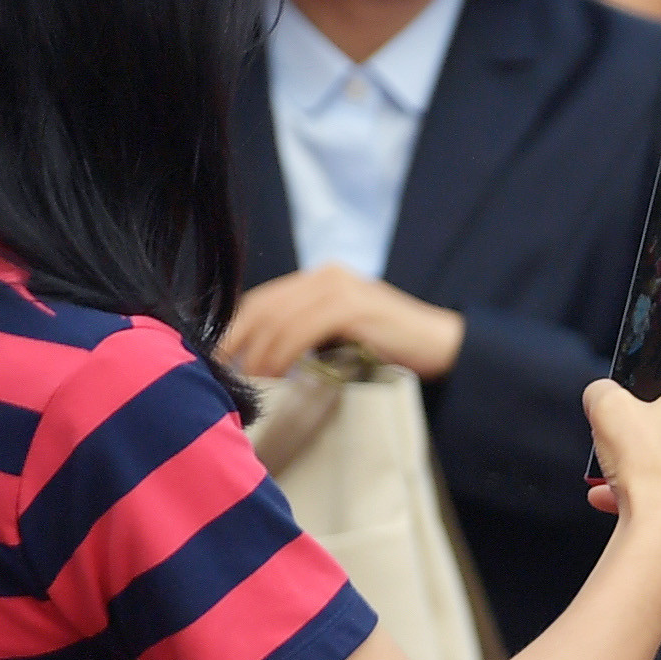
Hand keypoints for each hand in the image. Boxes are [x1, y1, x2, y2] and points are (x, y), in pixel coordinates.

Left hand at [215, 265, 460, 383]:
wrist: (445, 346)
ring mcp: (338, 288)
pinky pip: (301, 329)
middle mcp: (324, 276)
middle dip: (236, 342)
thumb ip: (310, 335)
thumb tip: (262, 360)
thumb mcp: (343, 336)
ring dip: (257, 354)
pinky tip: (277, 375)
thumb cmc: (394, 349)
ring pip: (277, 318)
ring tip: (249, 383)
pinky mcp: (351, 306)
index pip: (261, 300)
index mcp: (319, 280)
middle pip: (262, 306)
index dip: (233, 330)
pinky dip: (283, 353)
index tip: (215, 360)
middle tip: (220, 376)